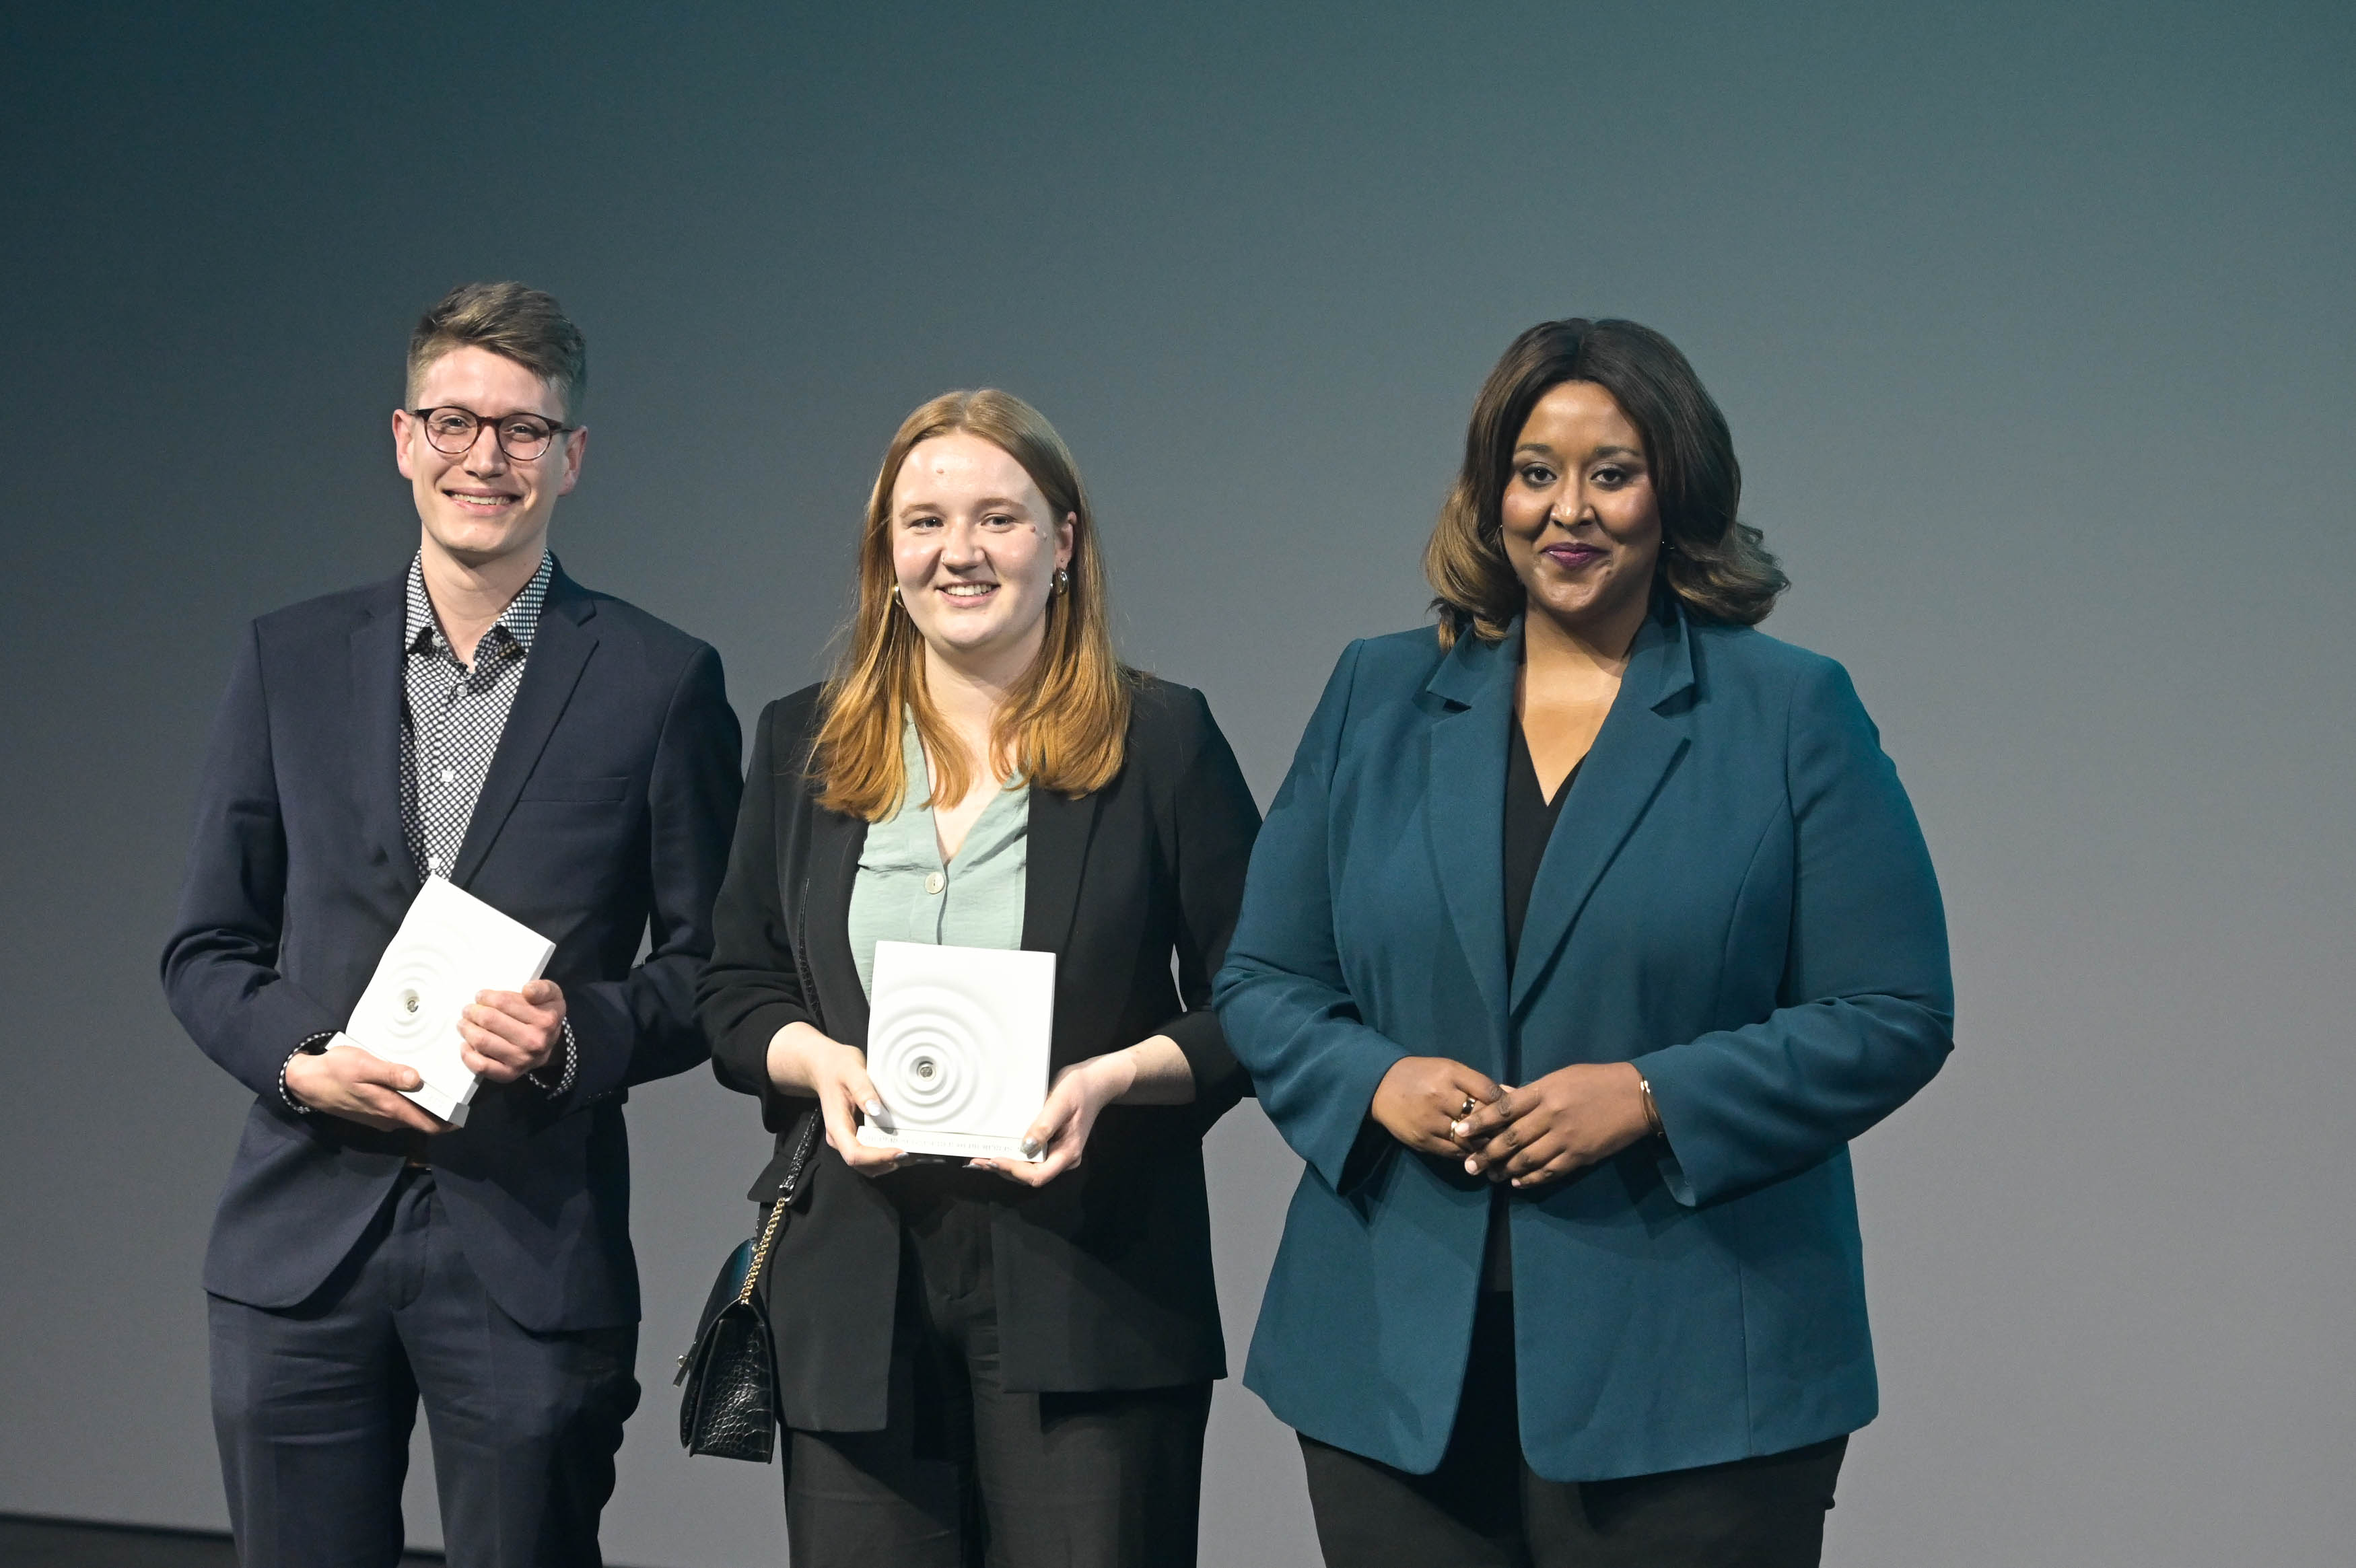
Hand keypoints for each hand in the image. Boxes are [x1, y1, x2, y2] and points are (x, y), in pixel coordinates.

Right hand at [287, 1043, 451, 1134]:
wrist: (306, 1081)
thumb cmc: (336, 1070)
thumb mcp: (364, 1065)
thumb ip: (391, 1074)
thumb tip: (417, 1080)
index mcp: (390, 1108)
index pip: (428, 1125)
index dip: (449, 1122)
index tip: (466, 1113)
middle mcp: (388, 1118)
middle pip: (422, 1121)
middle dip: (441, 1112)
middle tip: (459, 1093)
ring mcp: (379, 1117)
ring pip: (410, 1116)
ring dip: (426, 1107)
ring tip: (442, 1087)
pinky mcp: (372, 1112)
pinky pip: (398, 1111)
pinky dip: (411, 1103)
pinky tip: (416, 1086)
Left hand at [459, 979, 564, 1082]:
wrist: (549, 1045)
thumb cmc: (544, 1015)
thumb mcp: (552, 995)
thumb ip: (542, 988)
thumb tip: (527, 991)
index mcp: (545, 1020)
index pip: (504, 1002)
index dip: (487, 997)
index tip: (481, 996)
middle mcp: (534, 1042)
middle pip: (489, 1020)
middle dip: (473, 1011)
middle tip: (468, 1010)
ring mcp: (521, 1060)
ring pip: (482, 1041)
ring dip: (467, 1029)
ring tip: (464, 1023)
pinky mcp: (509, 1074)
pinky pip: (481, 1066)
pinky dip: (467, 1055)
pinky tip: (465, 1044)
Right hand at [767, 1023, 903, 1175]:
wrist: (824, 1067)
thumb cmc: (837, 1067)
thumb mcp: (850, 1071)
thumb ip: (863, 1090)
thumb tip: (876, 1109)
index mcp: (837, 1126)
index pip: (854, 1154)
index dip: (878, 1157)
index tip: (900, 1151)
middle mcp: (841, 1138)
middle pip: (863, 1165)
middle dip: (888, 1162)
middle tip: (915, 1153)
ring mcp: (848, 1139)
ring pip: (868, 1165)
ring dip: (890, 1163)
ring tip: (915, 1152)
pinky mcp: (856, 1136)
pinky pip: (871, 1154)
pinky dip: (887, 1156)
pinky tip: (905, 1145)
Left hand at [971, 1050, 1136, 1186]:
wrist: (1096, 1082)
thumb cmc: (1080, 1088)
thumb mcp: (1061, 1102)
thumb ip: (1044, 1125)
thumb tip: (1025, 1147)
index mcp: (1068, 1152)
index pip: (1038, 1175)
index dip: (1014, 1170)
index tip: (993, 1159)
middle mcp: (1063, 1159)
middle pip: (1030, 1176)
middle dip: (1003, 1170)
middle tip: (976, 1161)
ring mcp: (1057, 1154)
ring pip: (1028, 1170)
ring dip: (1004, 1166)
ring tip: (979, 1159)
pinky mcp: (1051, 1147)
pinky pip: (1030, 1159)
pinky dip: (1011, 1157)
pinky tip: (995, 1151)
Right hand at [1370, 1056, 1503, 1156]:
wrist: (1380, 1086)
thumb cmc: (1421, 1074)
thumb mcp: (1449, 1070)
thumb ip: (1478, 1083)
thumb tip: (1512, 1094)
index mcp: (1450, 1074)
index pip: (1488, 1091)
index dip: (1507, 1104)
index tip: (1518, 1112)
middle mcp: (1440, 1096)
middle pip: (1482, 1117)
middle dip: (1501, 1128)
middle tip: (1516, 1135)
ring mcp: (1431, 1121)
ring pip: (1470, 1140)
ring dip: (1488, 1146)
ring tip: (1501, 1149)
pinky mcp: (1423, 1141)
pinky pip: (1454, 1152)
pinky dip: (1469, 1154)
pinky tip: (1478, 1154)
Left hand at [1453, 1062, 1651, 1188]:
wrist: (1637, 1096)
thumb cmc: (1596, 1080)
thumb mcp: (1561, 1077)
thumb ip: (1532, 1093)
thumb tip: (1504, 1103)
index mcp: (1544, 1092)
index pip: (1503, 1108)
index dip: (1480, 1121)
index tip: (1460, 1131)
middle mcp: (1551, 1116)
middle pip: (1510, 1139)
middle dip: (1486, 1153)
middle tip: (1468, 1165)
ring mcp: (1565, 1138)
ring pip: (1527, 1159)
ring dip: (1505, 1170)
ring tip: (1490, 1175)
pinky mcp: (1580, 1156)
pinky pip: (1549, 1171)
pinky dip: (1531, 1179)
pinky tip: (1518, 1183)